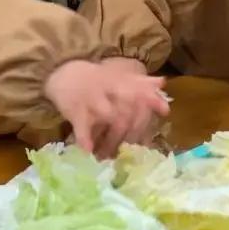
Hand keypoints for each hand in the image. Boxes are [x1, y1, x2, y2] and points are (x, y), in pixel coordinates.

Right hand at [44, 59, 168, 157]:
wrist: (63, 73)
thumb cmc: (96, 79)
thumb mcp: (118, 76)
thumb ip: (141, 82)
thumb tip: (163, 83)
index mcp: (121, 83)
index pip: (140, 89)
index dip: (153, 99)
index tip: (165, 111)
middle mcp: (110, 90)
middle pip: (130, 108)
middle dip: (134, 130)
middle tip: (134, 149)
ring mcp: (93, 100)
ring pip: (110, 118)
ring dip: (114, 140)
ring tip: (114, 156)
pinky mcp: (76, 111)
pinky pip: (82, 127)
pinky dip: (85, 139)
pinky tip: (90, 152)